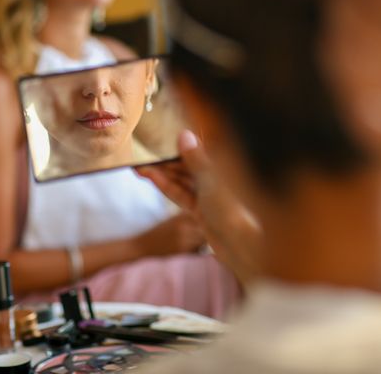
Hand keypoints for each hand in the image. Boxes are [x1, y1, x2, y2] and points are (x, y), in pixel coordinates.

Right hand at [138, 131, 261, 282]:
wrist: (240, 245)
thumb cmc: (231, 209)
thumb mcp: (210, 180)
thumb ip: (196, 159)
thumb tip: (184, 134)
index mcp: (225, 167)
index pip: (200, 151)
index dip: (181, 146)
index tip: (162, 142)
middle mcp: (218, 179)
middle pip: (188, 166)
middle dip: (166, 162)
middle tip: (143, 160)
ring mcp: (210, 196)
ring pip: (183, 181)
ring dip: (163, 175)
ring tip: (140, 169)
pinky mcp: (202, 211)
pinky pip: (182, 195)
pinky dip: (168, 187)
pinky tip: (153, 179)